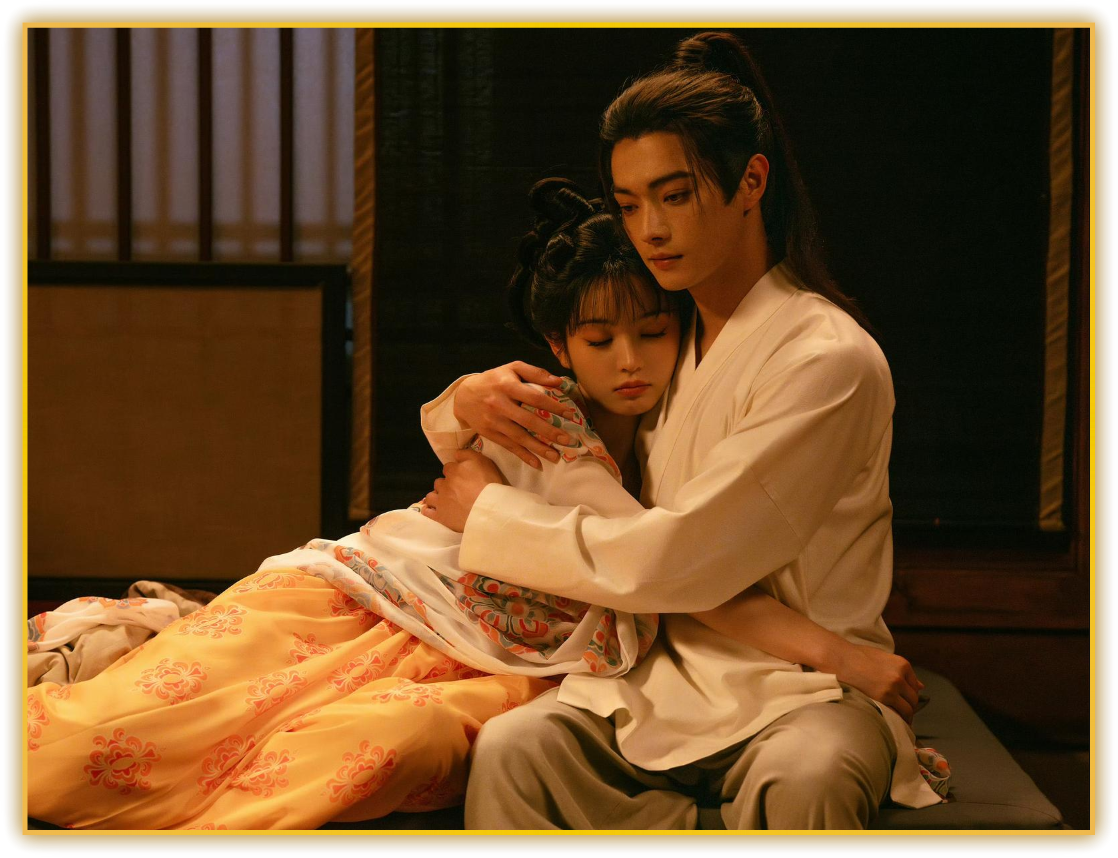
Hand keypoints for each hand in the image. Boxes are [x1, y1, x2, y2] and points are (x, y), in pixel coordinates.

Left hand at [421, 449, 507, 532]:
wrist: (488, 509)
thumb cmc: (488, 484)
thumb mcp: (483, 461)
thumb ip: (467, 454)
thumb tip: (456, 454)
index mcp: (453, 471)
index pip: (448, 468)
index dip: (454, 472)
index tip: (461, 477)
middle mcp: (444, 485)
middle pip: (439, 482)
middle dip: (445, 485)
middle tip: (456, 490)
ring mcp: (440, 501)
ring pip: (430, 496)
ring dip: (436, 496)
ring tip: (444, 500)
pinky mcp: (440, 516)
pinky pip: (427, 512)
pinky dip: (429, 510)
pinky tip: (433, 510)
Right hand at [454, 362, 572, 469]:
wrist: (464, 396)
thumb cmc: (494, 380)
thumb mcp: (512, 369)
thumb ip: (535, 373)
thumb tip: (558, 382)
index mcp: (507, 385)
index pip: (534, 398)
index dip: (553, 406)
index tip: (570, 414)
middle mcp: (499, 404)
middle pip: (528, 421)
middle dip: (549, 432)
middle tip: (568, 441)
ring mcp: (494, 421)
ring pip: (519, 437)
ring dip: (539, 449)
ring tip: (556, 457)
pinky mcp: (489, 434)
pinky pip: (509, 447)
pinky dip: (523, 456)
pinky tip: (537, 464)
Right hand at [836, 645, 923, 724]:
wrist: (838, 658)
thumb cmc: (856, 656)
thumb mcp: (882, 658)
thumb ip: (901, 672)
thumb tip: (922, 686)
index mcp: (902, 665)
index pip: (915, 686)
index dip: (909, 695)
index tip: (903, 702)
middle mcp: (899, 677)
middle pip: (913, 699)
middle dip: (908, 707)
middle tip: (901, 714)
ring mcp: (891, 689)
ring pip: (907, 709)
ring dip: (904, 716)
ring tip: (898, 721)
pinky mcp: (881, 699)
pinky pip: (895, 714)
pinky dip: (896, 720)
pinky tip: (892, 723)